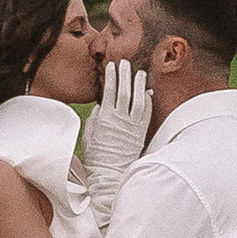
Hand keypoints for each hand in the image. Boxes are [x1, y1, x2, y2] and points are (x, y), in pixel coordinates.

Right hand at [81, 52, 150, 225]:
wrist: (110, 175)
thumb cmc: (97, 157)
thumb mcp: (89, 137)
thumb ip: (94, 120)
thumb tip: (100, 106)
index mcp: (104, 119)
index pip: (109, 91)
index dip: (111, 77)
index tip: (111, 65)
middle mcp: (119, 120)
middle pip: (125, 91)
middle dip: (125, 74)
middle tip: (125, 62)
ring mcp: (132, 126)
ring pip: (138, 99)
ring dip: (139, 84)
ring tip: (140, 72)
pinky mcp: (141, 133)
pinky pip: (147, 113)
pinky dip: (148, 101)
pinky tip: (148, 92)